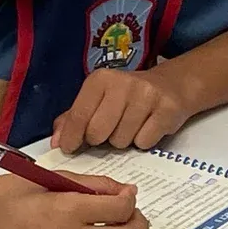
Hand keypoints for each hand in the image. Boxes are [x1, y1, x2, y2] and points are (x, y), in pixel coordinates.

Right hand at [0, 173, 149, 228]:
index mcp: (68, 210)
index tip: (127, 193)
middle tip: (132, 213)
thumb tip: (124, 192)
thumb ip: (91, 184)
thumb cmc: (11, 193)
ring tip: (108, 222)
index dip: (130, 199)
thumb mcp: (53, 178)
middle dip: (138, 225)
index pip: (120, 209)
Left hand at [53, 69, 191, 152]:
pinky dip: (143, 142)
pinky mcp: (167, 110)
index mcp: (101, 79)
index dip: (71, 137)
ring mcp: (146, 95)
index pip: (78, 115)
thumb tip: (57, 142)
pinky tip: (147, 127)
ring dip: (123, 141)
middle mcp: (123, 83)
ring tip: (131, 126)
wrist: (170, 85)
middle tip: (109, 131)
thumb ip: (74, 118)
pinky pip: (144, 142)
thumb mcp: (98, 99)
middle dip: (101, 139)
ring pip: (121, 140)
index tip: (69, 148)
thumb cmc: (127, 97)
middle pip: (98, 132)